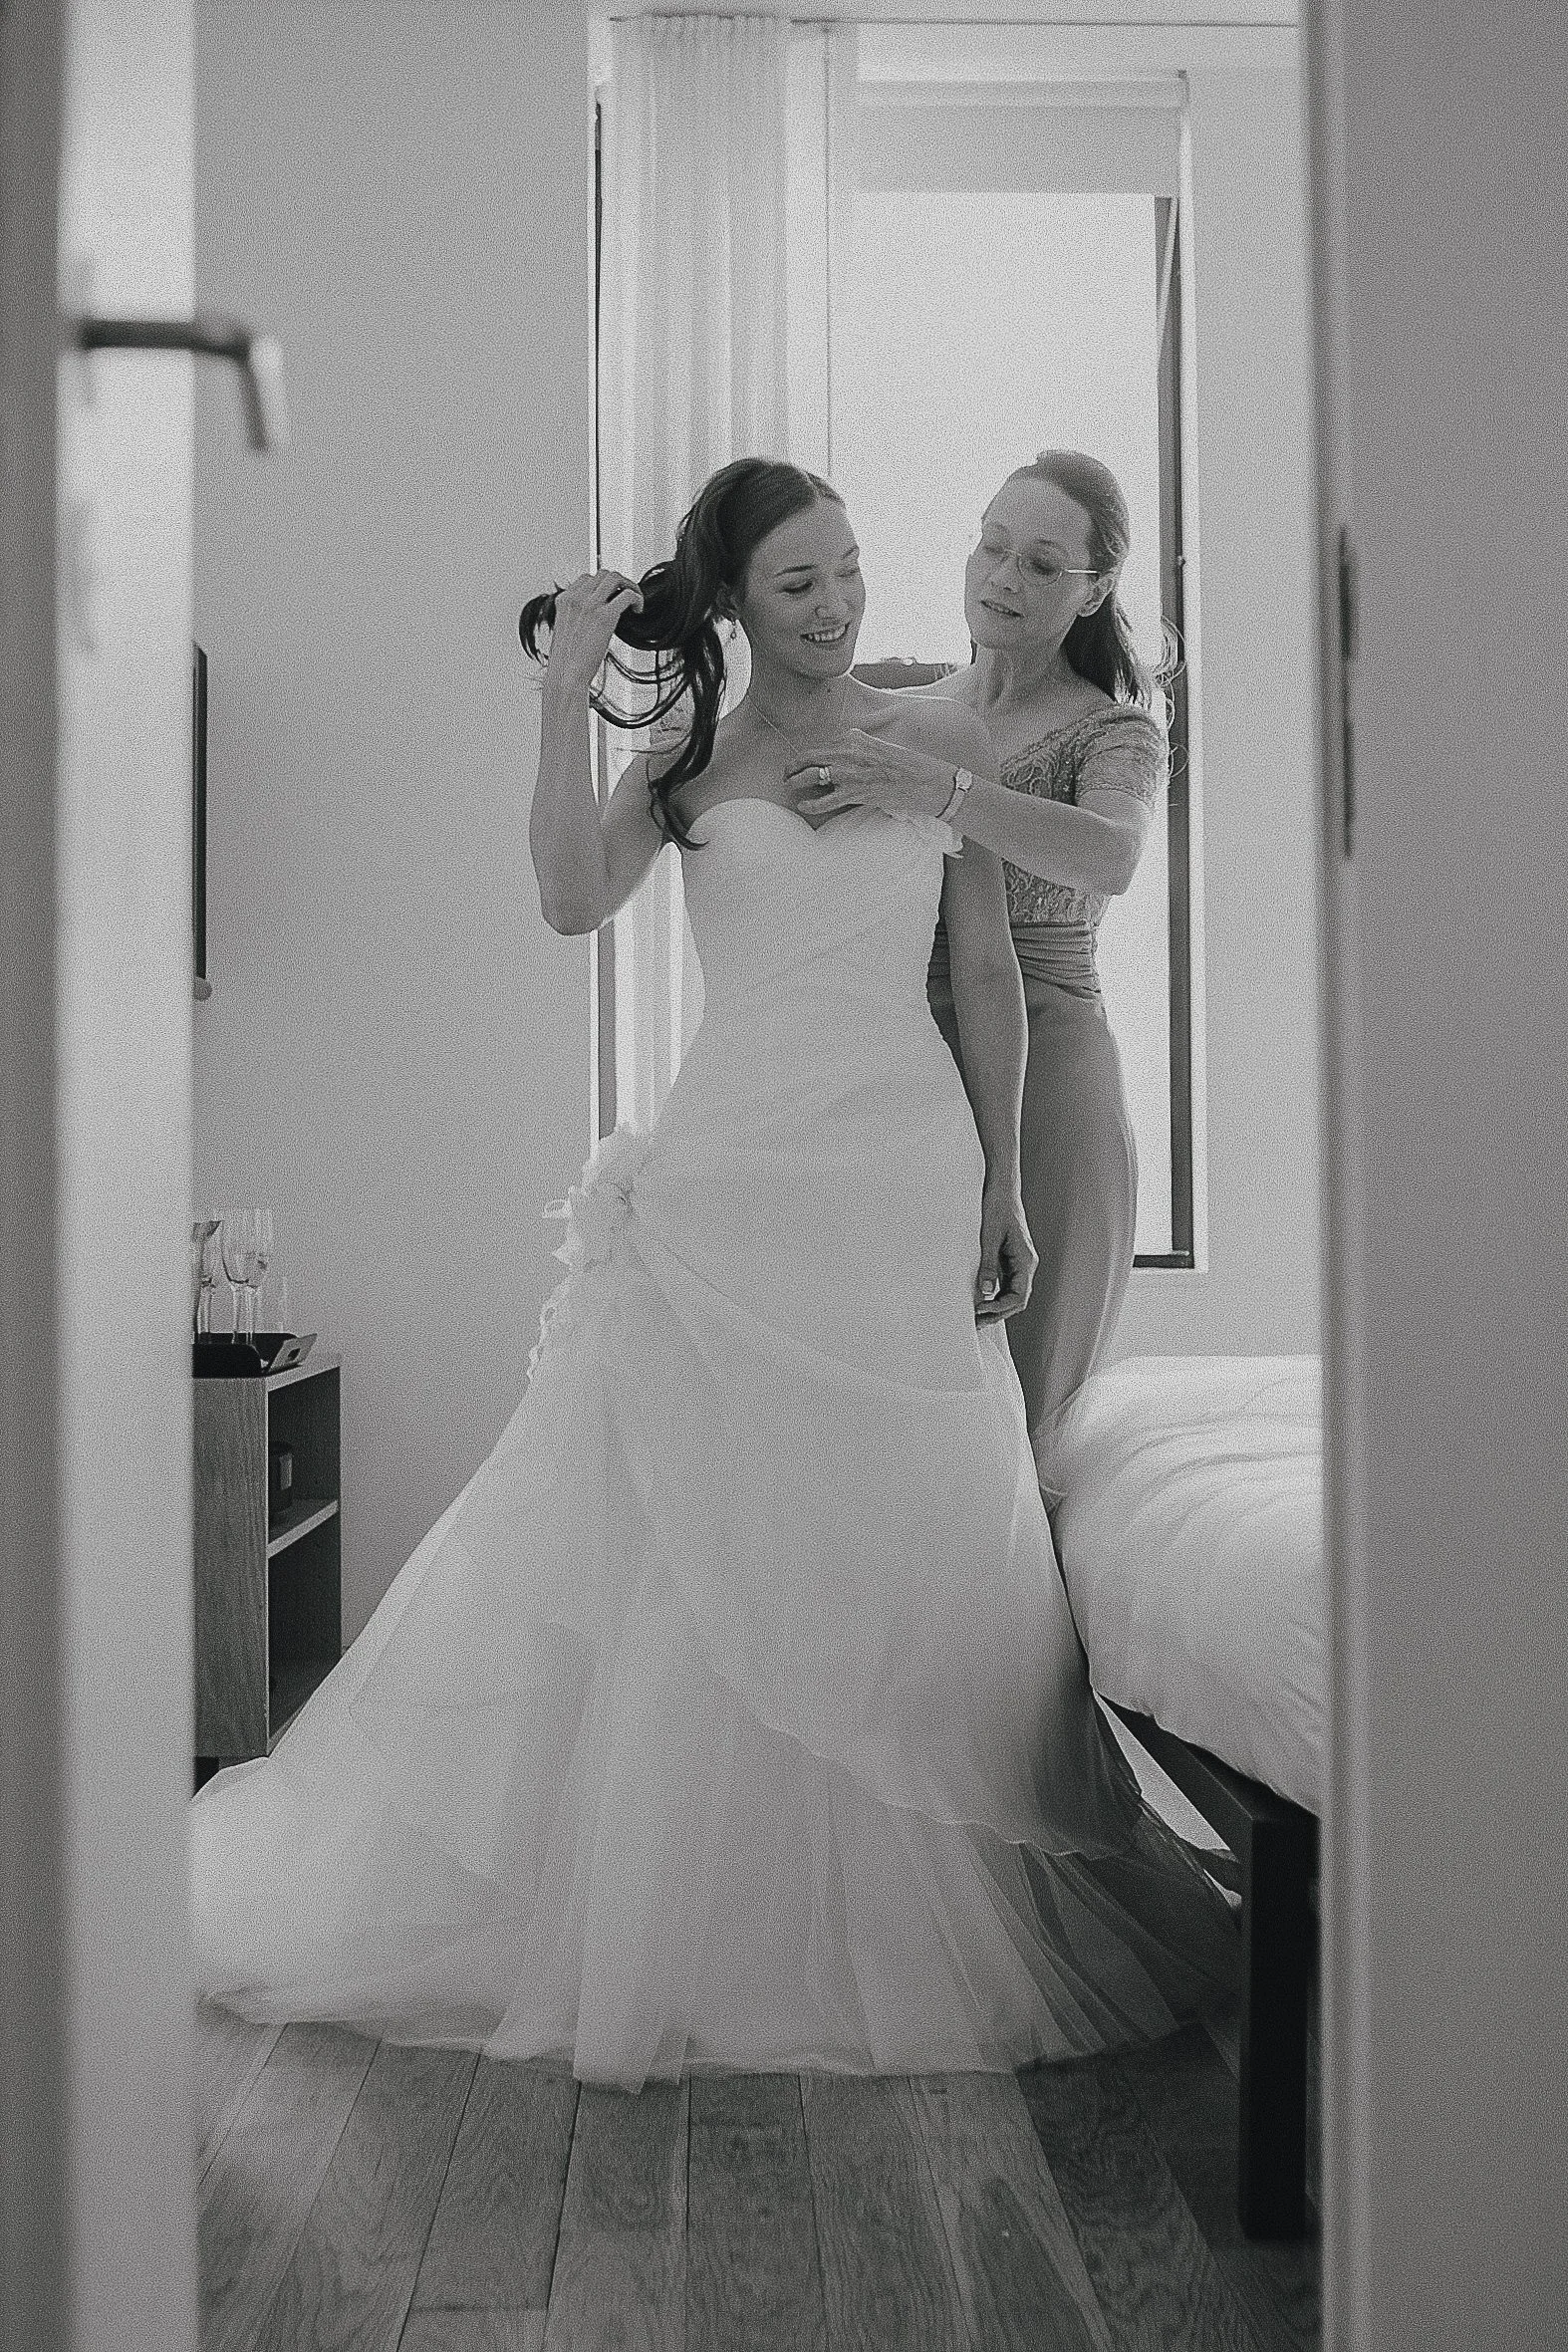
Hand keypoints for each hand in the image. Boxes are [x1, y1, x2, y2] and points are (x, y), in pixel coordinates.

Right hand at [543, 569, 643, 694]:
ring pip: (616, 578)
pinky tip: (638, 611)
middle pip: (603, 574)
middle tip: (627, 598)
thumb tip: (594, 618)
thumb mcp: (566, 632)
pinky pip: (627, 595)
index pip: (587, 578)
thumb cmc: (567, 662)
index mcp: (564, 600)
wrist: (566, 676)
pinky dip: (637, 599)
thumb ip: (577, 618)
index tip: (612, 596)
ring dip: (629, 586)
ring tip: (635, 602)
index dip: (603, 585)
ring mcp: (590, 605)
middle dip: (619, 583)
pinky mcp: (605, 616)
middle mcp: (576, 598)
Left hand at [784, 718, 956, 824]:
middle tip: (786, 773)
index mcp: (856, 738)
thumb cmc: (908, 766)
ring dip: (796, 782)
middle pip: (811, 756)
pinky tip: (803, 806)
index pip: (822, 745)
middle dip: (793, 766)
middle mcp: (850, 751)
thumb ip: (861, 745)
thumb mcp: (882, 746)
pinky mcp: (857, 793)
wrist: (927, 782)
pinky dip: (811, 805)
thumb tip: (846, 743)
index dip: (808, 755)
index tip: (800, 762)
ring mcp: (852, 772)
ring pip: (813, 776)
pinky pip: (825, 800)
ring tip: (790, 787)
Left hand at [975, 1176, 1035, 1323]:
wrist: (1001, 1189)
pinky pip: (1005, 1283)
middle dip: (997, 1313)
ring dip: (995, 1306)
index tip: (980, 1311)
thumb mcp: (989, 1238)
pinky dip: (994, 1295)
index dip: (1000, 1308)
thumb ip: (988, 1265)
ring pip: (1011, 1294)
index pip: (1019, 1296)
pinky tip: (979, 1299)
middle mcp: (1025, 1264)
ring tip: (975, 1316)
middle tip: (975, 1322)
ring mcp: (1018, 1263)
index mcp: (1025, 1260)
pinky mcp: (1009, 1259)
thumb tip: (985, 1292)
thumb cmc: (998, 1208)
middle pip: (1016, 1299)